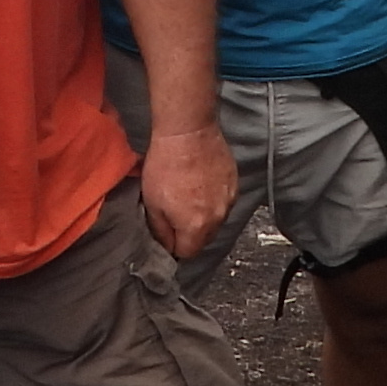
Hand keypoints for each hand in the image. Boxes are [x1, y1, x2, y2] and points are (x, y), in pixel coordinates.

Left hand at [138, 119, 235, 258]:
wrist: (187, 132)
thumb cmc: (166, 164)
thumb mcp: (151, 203)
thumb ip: (160, 231)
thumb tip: (166, 245)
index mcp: (196, 227)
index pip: (187, 253)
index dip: (174, 246)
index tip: (167, 235)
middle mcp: (217, 218)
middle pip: (204, 239)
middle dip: (190, 233)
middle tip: (175, 214)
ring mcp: (229, 200)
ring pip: (215, 221)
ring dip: (203, 216)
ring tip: (189, 196)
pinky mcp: (235, 184)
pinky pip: (224, 203)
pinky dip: (213, 200)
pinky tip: (200, 185)